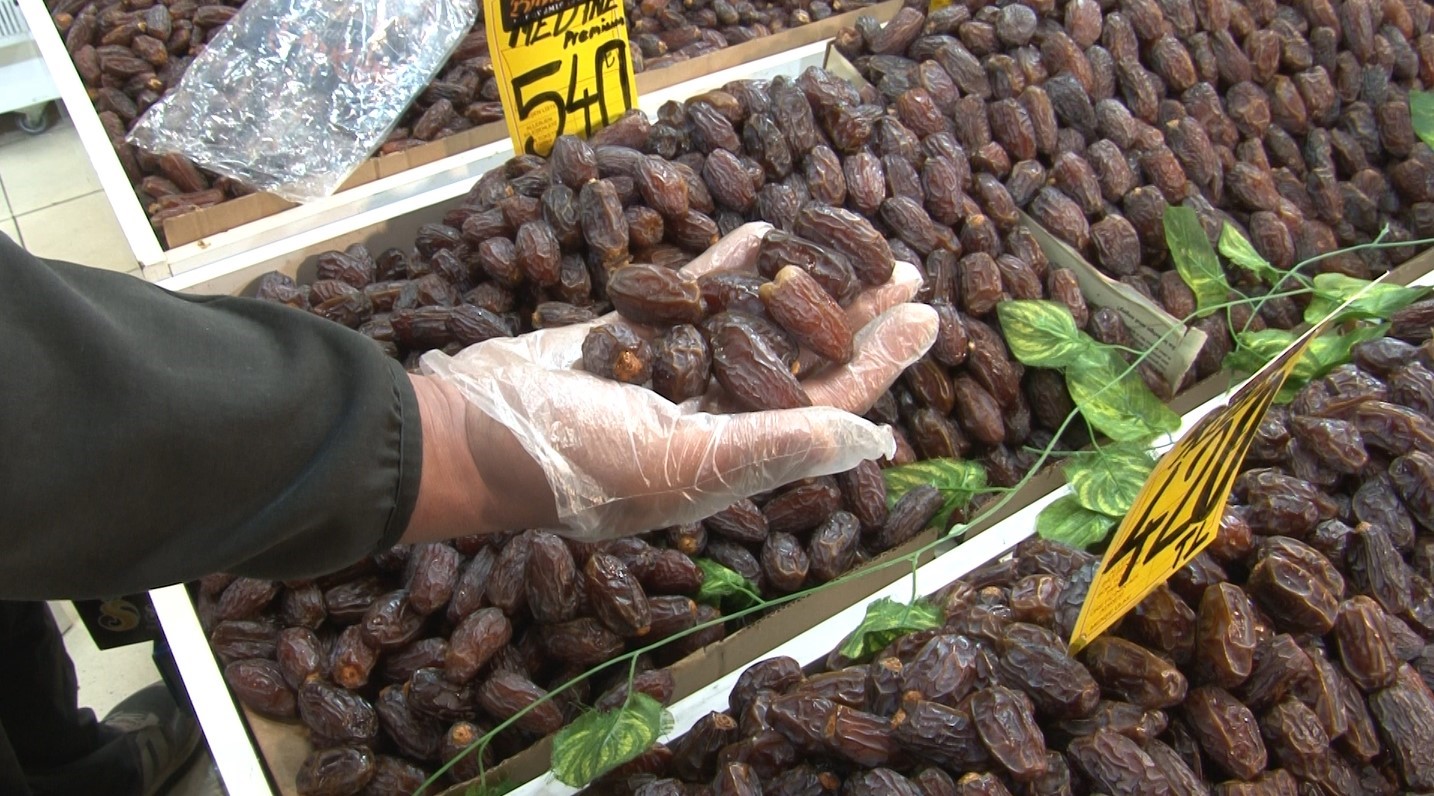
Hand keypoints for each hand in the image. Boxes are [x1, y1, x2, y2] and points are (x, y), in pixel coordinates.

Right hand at [403, 223, 937, 542]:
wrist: (472, 431)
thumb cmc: (573, 460)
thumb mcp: (682, 459)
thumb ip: (775, 445)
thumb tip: (872, 440)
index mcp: (733, 459)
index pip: (826, 407)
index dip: (878, 364)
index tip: (925, 319)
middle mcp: (714, 419)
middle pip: (803, 360)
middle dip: (853, 317)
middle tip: (905, 269)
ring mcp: (675, 375)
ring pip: (756, 323)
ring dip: (805, 286)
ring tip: (852, 244)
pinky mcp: (636, 336)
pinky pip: (696, 297)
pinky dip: (730, 267)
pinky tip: (766, 235)